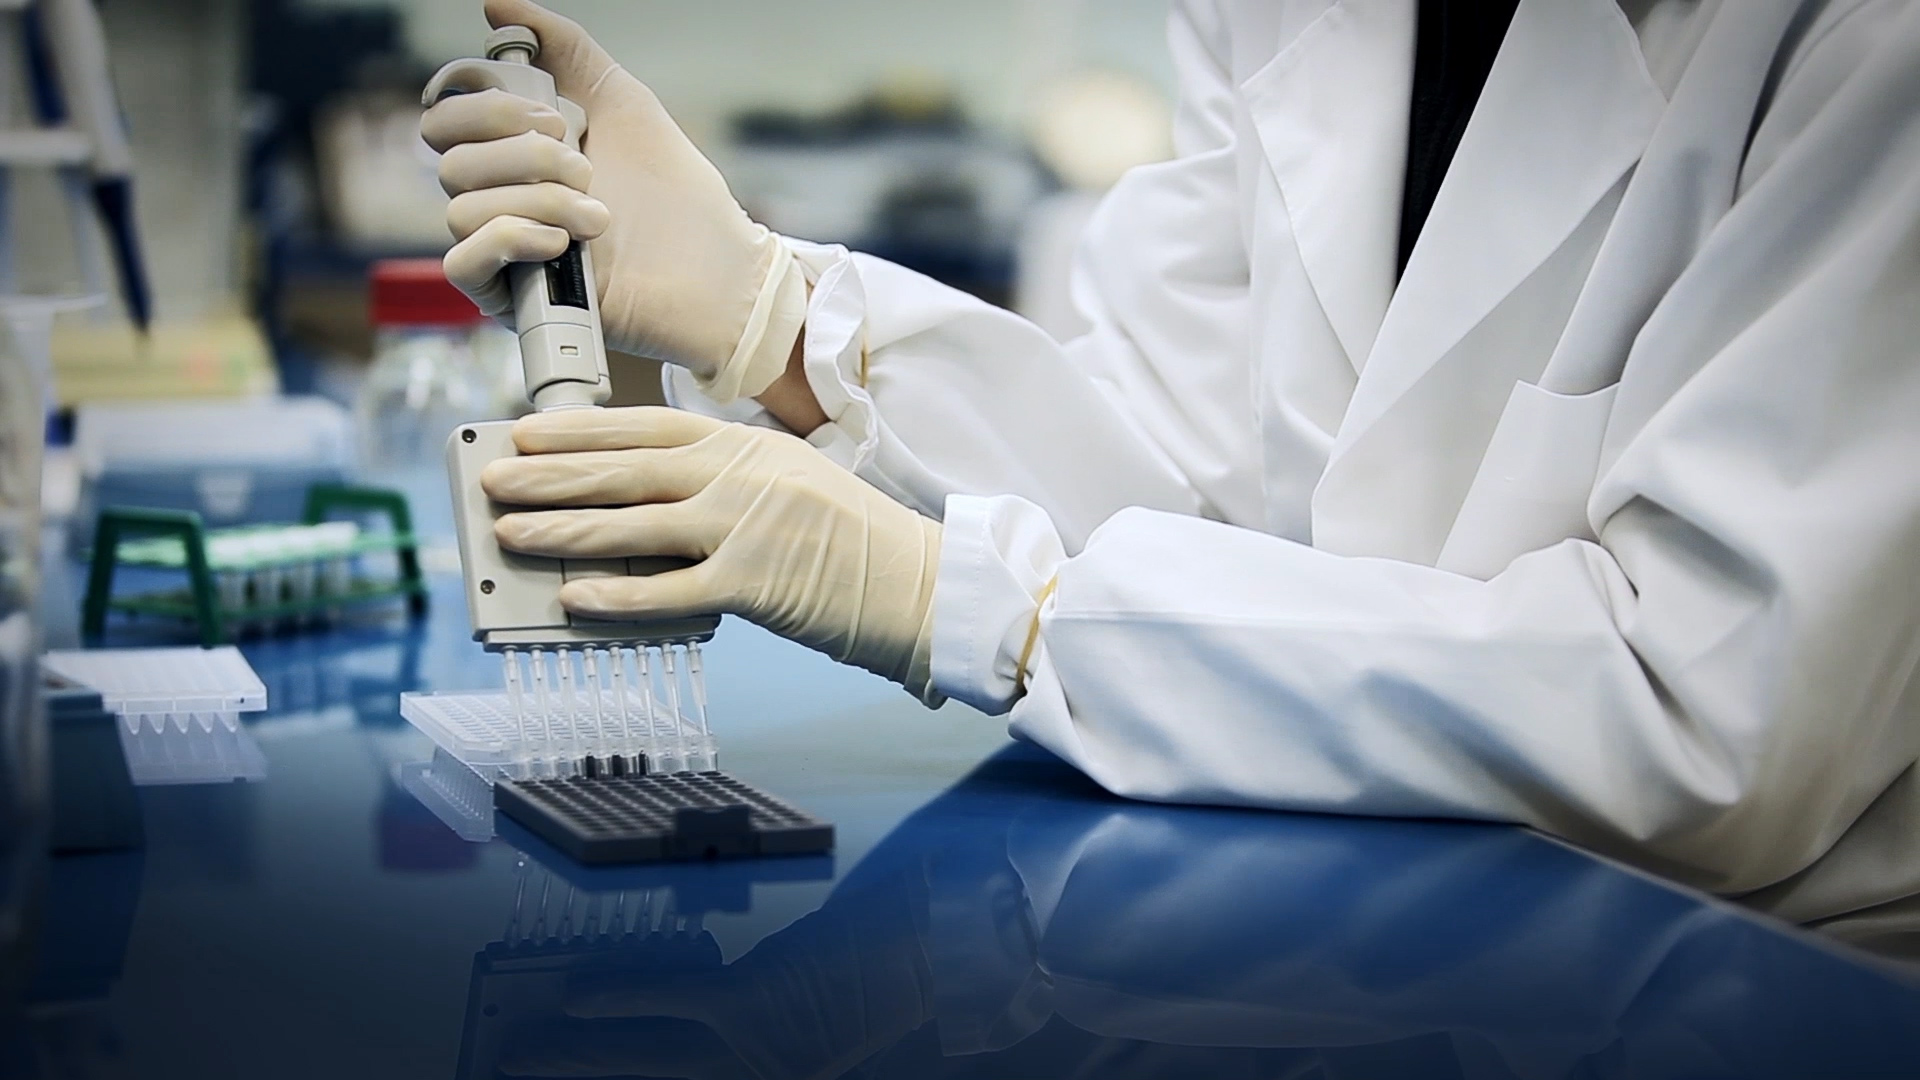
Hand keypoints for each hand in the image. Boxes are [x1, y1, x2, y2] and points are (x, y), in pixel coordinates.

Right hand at [420, 0, 805, 402]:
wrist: (719, 272)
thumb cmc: (678, 197)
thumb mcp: (621, 102)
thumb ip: (564, 50)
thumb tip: (498, 7)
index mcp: (515, 157)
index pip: (448, 119)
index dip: (486, 105)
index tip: (553, 114)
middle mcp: (503, 202)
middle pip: (449, 159)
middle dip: (524, 150)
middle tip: (587, 164)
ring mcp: (506, 253)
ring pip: (461, 205)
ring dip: (540, 197)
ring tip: (600, 215)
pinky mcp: (512, 300)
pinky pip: (461, 261)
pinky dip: (510, 238)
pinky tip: (562, 242)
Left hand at [482, 408, 940, 696]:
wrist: (921, 584)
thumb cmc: (855, 542)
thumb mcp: (791, 484)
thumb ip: (725, 484)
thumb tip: (645, 508)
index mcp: (747, 445)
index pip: (647, 426)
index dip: (582, 430)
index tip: (530, 433)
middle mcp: (740, 476)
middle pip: (625, 471)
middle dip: (550, 475)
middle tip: (493, 479)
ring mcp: (746, 528)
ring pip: (633, 527)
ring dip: (563, 530)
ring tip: (510, 534)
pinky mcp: (754, 584)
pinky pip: (669, 593)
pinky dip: (618, 597)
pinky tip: (574, 597)